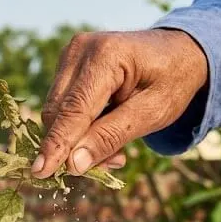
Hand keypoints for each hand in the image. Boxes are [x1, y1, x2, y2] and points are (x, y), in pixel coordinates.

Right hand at [31, 29, 207, 177]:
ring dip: (77, 139)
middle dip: (72, 146)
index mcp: (106, 55)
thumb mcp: (152, 114)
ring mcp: (71, 54)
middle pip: (57, 111)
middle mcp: (81, 49)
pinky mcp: (68, 64)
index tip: (41, 172)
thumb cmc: (172, 81)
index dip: (57, 143)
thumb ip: (111, 136)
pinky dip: (78, 127)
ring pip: (56, 111)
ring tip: (117, 150)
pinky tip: (106, 132)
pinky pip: (62, 105)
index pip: (73, 109)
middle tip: (111, 164)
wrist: (178, 52)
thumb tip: (73, 165)